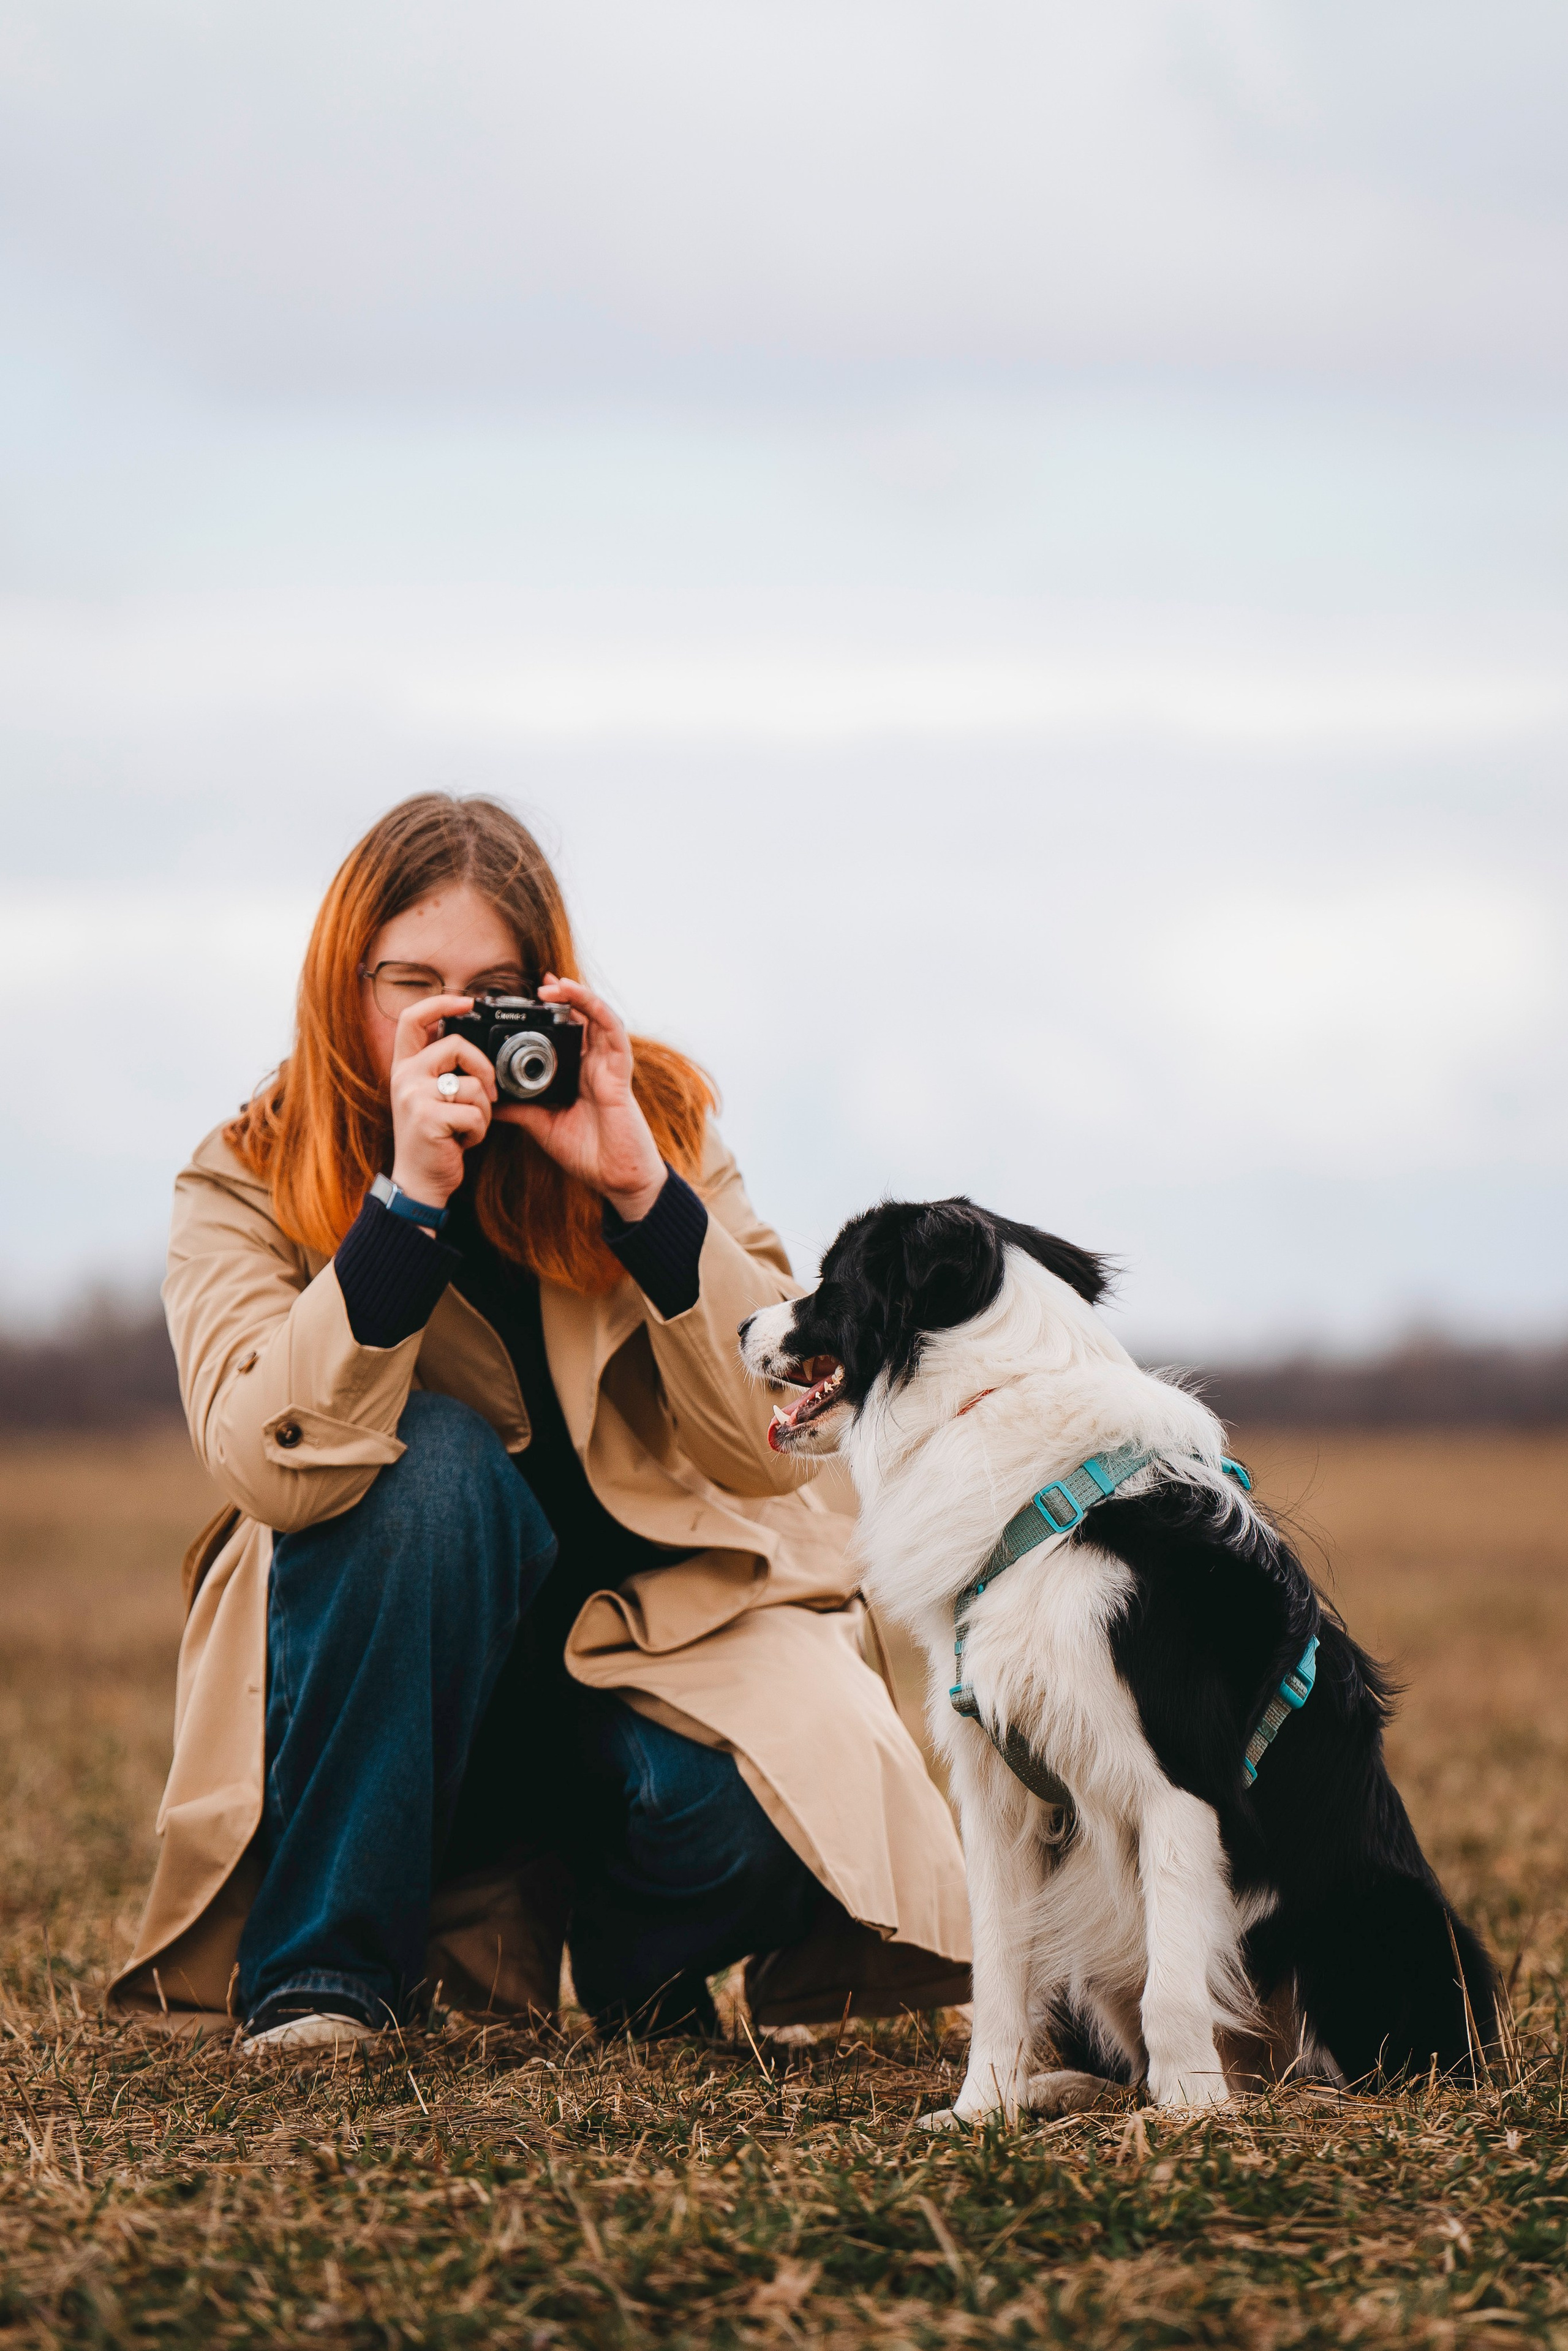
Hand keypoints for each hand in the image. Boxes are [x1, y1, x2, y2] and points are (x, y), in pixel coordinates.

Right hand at [388, 995, 497, 1210]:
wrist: (419, 1181)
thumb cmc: (433, 1139)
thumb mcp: (429, 1097)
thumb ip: (442, 1070)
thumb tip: (472, 1044)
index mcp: (405, 1067)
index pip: (413, 1018)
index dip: (440, 1003)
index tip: (466, 1002)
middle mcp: (404, 1077)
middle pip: (455, 1044)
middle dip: (483, 1068)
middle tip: (488, 1093)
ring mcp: (414, 1097)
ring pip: (472, 1084)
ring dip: (483, 1111)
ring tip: (467, 1127)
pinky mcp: (427, 1118)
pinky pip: (474, 1113)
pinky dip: (479, 1131)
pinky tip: (464, 1141)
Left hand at [495, 974, 665, 1221]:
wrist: (616, 1179)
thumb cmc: (586, 1153)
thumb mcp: (541, 1125)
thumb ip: (518, 1108)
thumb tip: (485, 1098)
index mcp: (576, 1074)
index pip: (564, 1035)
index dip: (550, 1015)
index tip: (525, 1001)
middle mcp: (594, 1065)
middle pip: (581, 1020)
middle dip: (562, 998)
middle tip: (538, 984)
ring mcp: (608, 1067)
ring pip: (598, 1018)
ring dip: (578, 997)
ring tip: (554, 984)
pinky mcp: (620, 1074)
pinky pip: (614, 1035)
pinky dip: (598, 1012)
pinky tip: (582, 1000)